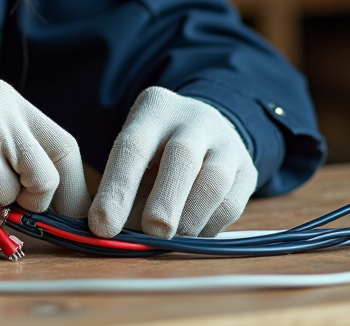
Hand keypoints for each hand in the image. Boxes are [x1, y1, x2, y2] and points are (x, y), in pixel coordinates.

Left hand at [89, 87, 256, 238]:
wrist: (204, 131)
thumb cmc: (154, 151)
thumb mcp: (132, 150)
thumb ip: (120, 185)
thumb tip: (108, 232)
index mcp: (155, 108)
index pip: (134, 145)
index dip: (117, 187)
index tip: (102, 225)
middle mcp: (194, 119)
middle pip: (182, 157)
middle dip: (165, 200)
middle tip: (150, 233)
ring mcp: (226, 142)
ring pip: (213, 181)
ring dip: (190, 217)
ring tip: (168, 240)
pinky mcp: (247, 170)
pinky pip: (231, 203)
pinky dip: (208, 225)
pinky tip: (189, 235)